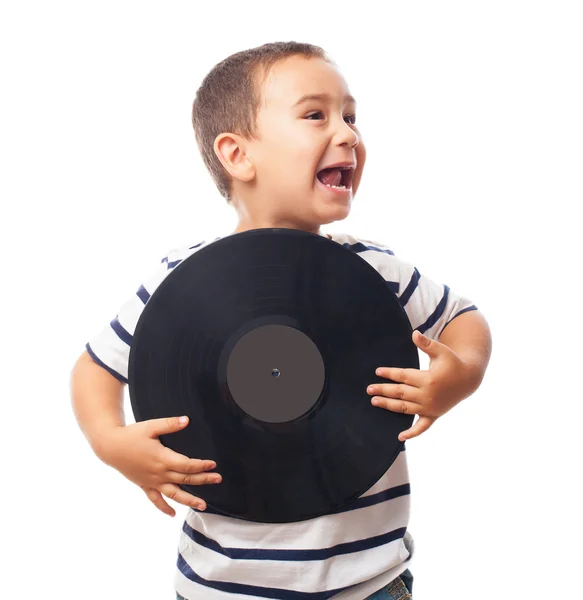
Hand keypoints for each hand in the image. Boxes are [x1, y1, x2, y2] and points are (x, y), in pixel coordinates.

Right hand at [96, 416, 220, 516]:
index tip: (213, 465)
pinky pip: (155, 500)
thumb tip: (187, 420)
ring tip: (203, 505)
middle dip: (203, 480)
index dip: (201, 466)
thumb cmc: (131, 435)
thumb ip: (170, 424)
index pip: (187, 465)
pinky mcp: (144, 485)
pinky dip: (164, 508)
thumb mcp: (151, 426)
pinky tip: (172, 514)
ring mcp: (151, 481)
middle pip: (185, 479)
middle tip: (218, 479)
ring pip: (173, 494)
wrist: (110, 447)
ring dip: (189, 500)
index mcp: (162, 458)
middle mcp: (159, 473)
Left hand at [367, 330, 474, 440]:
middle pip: (400, 393)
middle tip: (369, 389)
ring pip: (405, 408)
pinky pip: (422, 427)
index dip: (389, 373)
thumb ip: (426, 344)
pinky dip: (412, 433)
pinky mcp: (434, 415)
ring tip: (374, 402)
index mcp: (428, 379)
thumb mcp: (441, 351)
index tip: (377, 372)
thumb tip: (414, 333)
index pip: (403, 376)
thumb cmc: (453, 362)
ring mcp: (430, 407)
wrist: (469, 379)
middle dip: (383, 390)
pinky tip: (399, 437)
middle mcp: (428, 395)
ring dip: (389, 406)